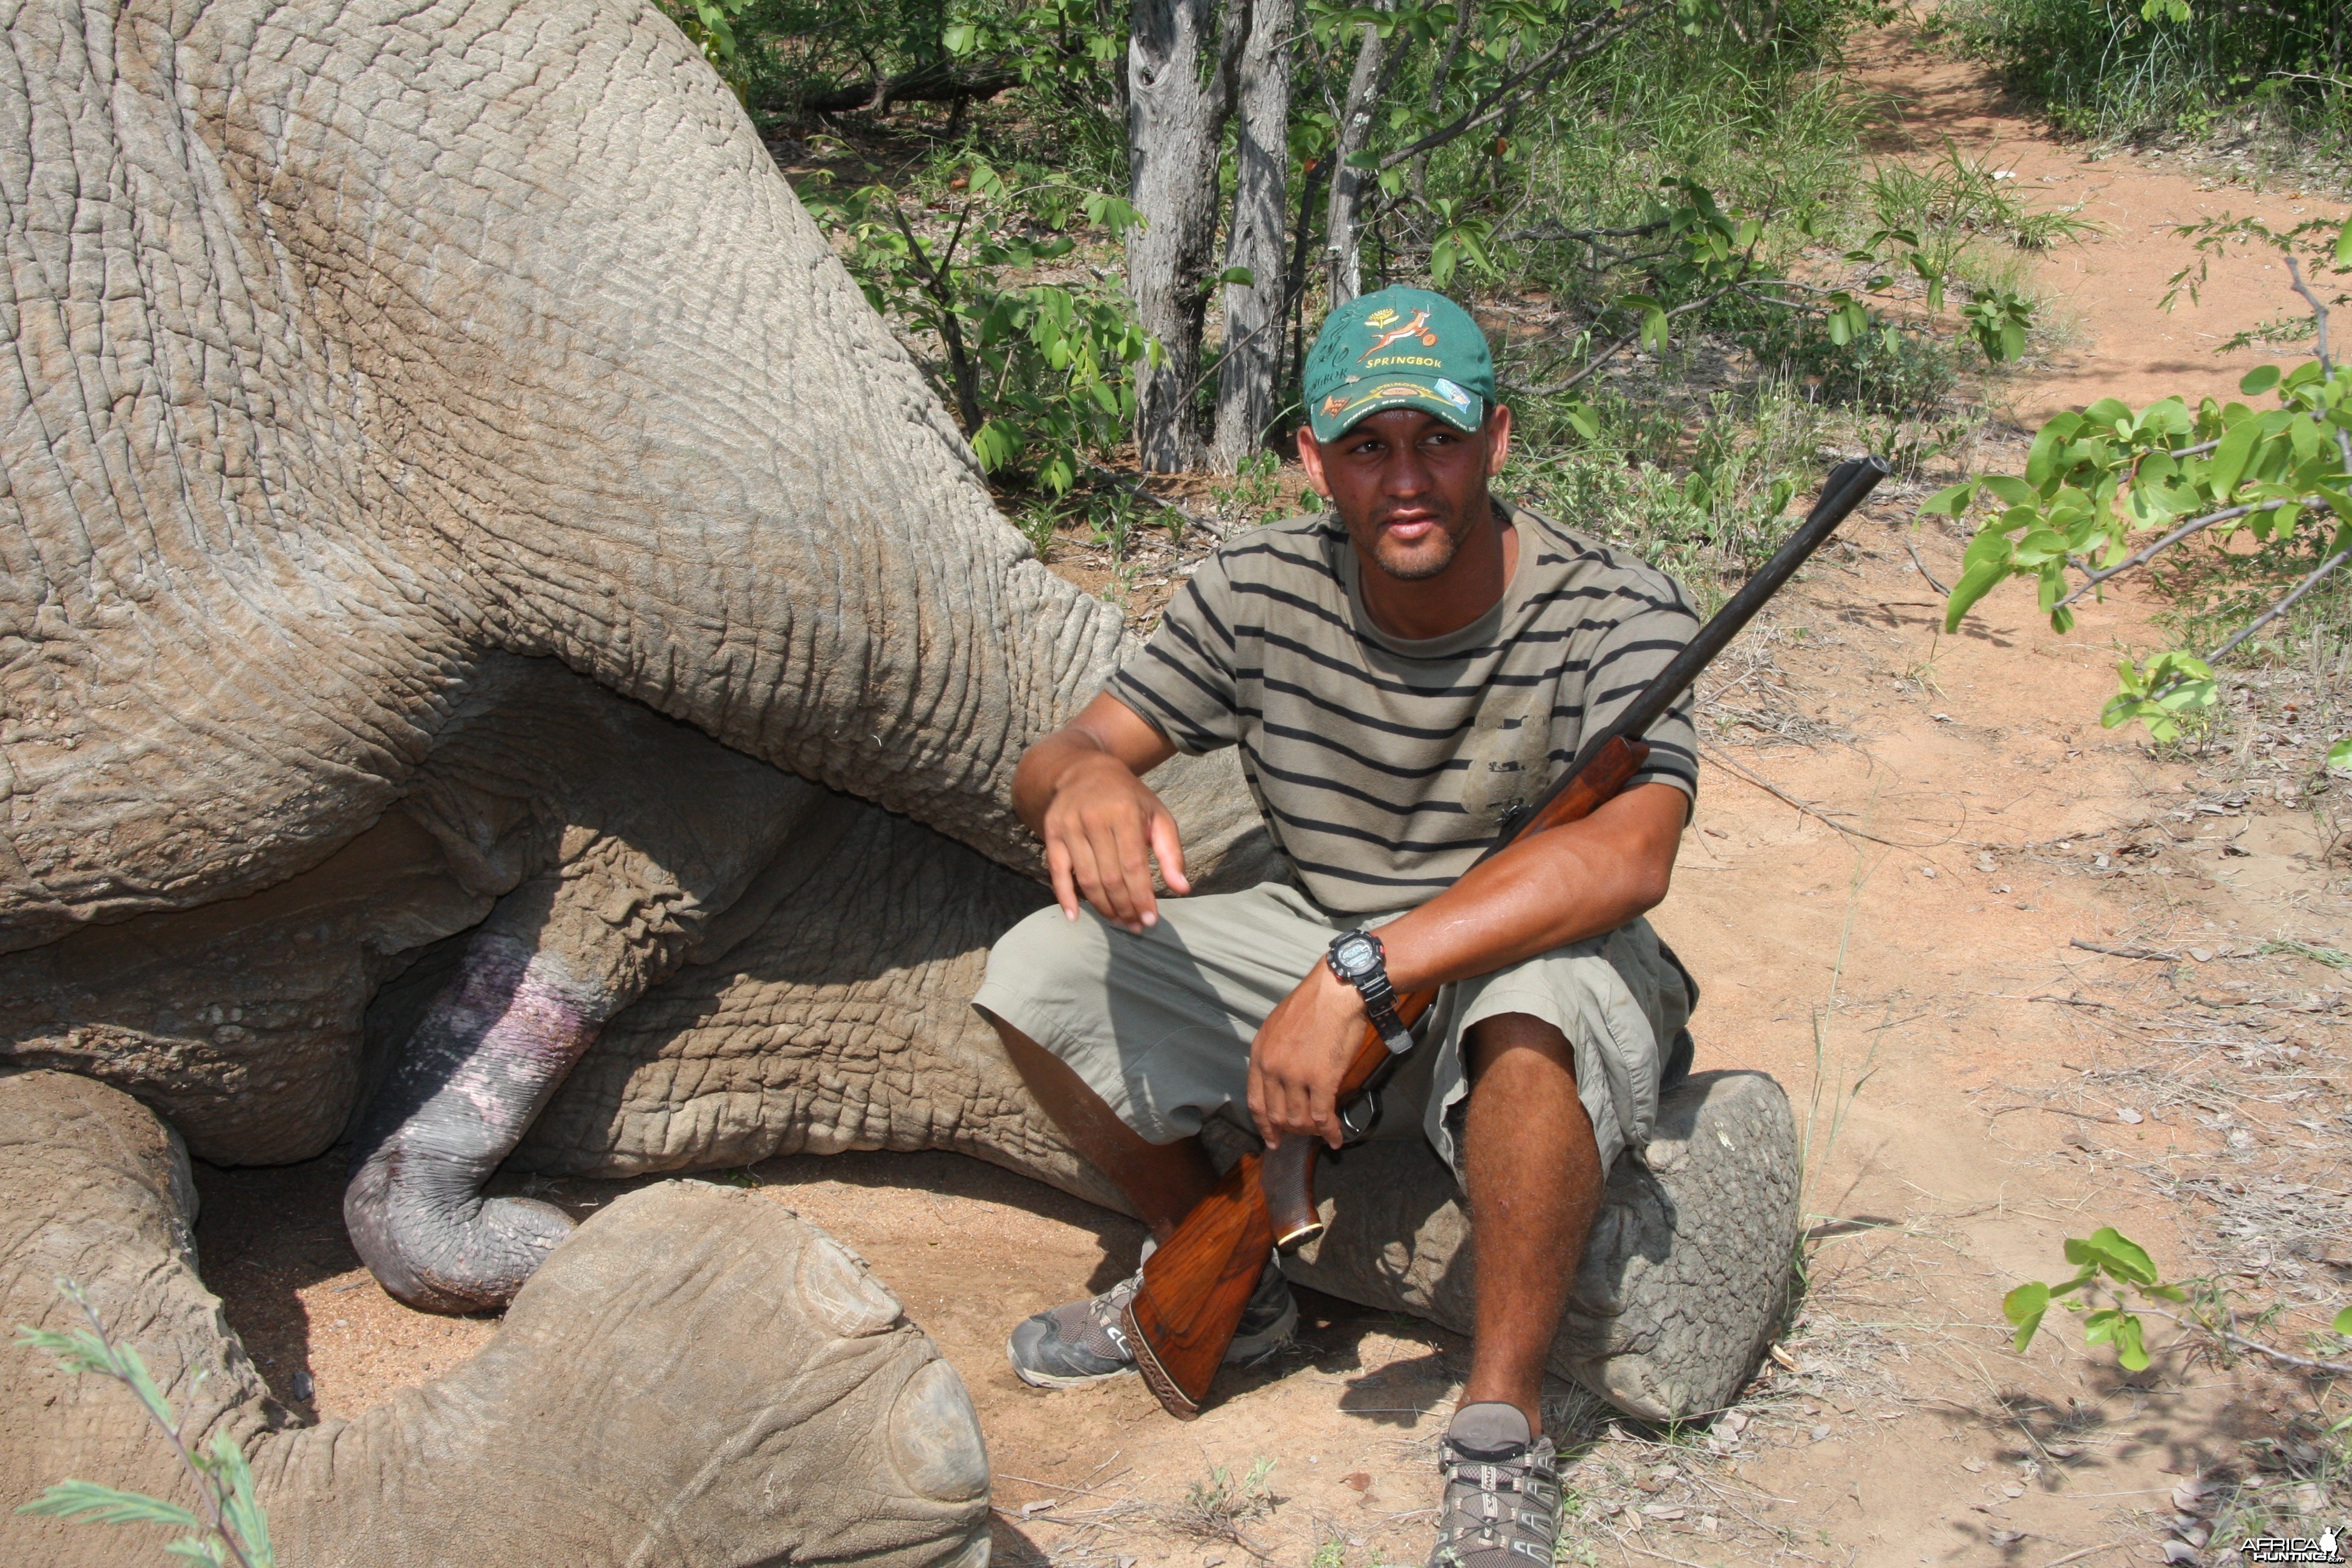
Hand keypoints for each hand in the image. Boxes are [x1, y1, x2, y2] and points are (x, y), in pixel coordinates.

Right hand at [1038, 750, 1189, 933]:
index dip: (1142, 897)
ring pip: (1086, 879)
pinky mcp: (1051, 832)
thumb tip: (1182, 889)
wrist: (1084, 770)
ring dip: (1103, 907)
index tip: (1150, 920)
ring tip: (1119, 922)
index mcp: (1125, 813)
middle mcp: (1094, 819)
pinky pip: (1056, 871)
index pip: (1134, 866)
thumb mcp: (1157, 816)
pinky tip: (1076, 917)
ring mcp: (1069, 826)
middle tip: (1136, 926)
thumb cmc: (1128, 798)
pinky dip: (1065, 897)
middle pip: (1110, 877)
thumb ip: (1171, 853)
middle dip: (1125, 907)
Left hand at [1248, 962, 1369, 1149]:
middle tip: (1303, 1135)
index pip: (1255, 1101)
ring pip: (1299, 1118)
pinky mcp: (1322, 1079)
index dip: (1264, 1125)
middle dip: (1290, 1130)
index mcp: (1260, 1054)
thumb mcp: (1278, 1027)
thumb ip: (1274, 1054)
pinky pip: (1323, 1116)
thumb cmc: (1314, 1004)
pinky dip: (1330, 1131)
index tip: (1272, 1138)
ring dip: (1311, 1131)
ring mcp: (1296, 1074)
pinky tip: (1337, 1137)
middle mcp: (1272, 1067)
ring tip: (1322, 1132)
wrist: (1337, 990)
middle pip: (1276, 1114)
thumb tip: (1280, 1078)